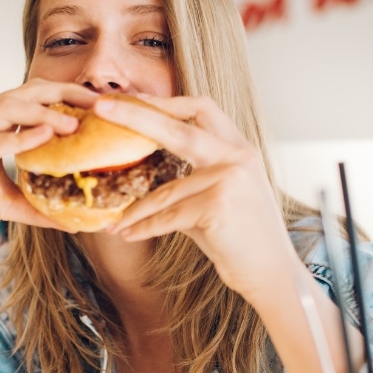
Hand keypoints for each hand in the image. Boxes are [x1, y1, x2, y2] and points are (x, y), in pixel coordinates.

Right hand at [0, 79, 98, 254]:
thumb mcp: (8, 203)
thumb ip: (38, 205)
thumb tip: (75, 222)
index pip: (35, 97)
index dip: (68, 96)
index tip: (101, 104)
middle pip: (26, 93)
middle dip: (64, 94)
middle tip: (98, 103)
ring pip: (8, 109)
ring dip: (44, 114)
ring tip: (75, 123)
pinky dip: (18, 138)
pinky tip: (43, 138)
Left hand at [95, 94, 298, 299]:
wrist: (273, 274)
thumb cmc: (241, 239)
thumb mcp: (219, 197)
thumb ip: (188, 179)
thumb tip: (142, 172)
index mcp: (238, 148)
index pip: (200, 108)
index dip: (164, 101)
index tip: (131, 99)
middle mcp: (236, 157)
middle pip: (176, 127)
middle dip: (135, 114)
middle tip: (100, 107)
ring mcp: (229, 179)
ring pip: (165, 190)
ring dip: (135, 210)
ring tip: (113, 222)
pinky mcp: (217, 205)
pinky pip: (167, 217)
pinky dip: (144, 228)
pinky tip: (126, 234)